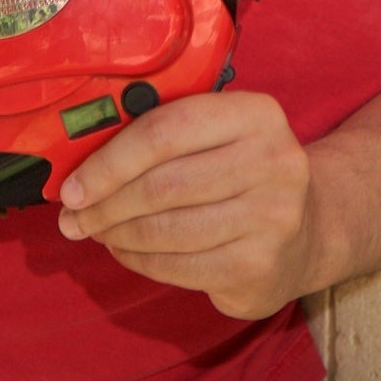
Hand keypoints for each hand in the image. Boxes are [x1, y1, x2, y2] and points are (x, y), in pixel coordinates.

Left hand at [58, 91, 318, 318]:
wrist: (307, 230)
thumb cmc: (240, 174)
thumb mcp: (219, 137)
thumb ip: (163, 135)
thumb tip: (78, 165)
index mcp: (256, 114)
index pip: (166, 130)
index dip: (110, 161)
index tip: (72, 185)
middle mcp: (273, 160)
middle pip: (162, 185)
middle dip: (105, 204)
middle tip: (73, 217)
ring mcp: (272, 217)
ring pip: (165, 229)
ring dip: (116, 234)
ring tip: (96, 231)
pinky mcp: (259, 265)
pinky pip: (177, 267)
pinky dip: (138, 261)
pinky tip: (126, 251)